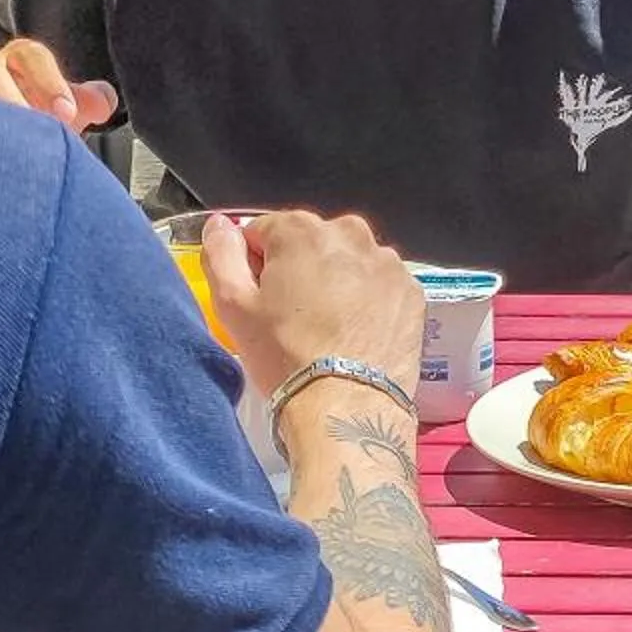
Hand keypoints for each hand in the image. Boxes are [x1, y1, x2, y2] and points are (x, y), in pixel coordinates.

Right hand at [0, 35, 120, 134]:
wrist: (3, 140)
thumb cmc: (37, 117)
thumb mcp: (67, 109)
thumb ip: (90, 102)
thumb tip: (102, 102)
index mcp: (21, 60)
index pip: (34, 57)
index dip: (49, 82)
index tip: (65, 113)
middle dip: (10, 97)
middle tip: (31, 126)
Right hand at [200, 209, 425, 402]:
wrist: (347, 405)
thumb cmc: (285, 355)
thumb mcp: (233, 306)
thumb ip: (220, 254)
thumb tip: (220, 226)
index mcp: (302, 230)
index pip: (265, 232)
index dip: (256, 265)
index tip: (261, 299)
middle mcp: (351, 234)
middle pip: (311, 242)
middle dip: (298, 270)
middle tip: (291, 317)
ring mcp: (388, 261)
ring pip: (348, 262)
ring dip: (336, 283)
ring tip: (326, 329)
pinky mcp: (412, 290)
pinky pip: (379, 284)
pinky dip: (367, 300)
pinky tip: (354, 333)